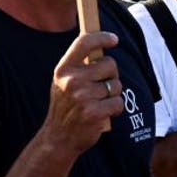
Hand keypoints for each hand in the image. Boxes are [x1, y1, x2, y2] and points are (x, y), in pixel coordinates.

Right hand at [44, 32, 124, 154]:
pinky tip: (104, 114)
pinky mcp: (94, 112)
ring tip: (99, 103)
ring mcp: (83, 97)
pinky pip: (118, 102)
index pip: (84, 43)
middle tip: (100, 87)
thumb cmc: (66, 107)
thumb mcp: (63, 82)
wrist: (58, 139)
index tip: (113, 40)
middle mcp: (72, 81)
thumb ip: (78, 65)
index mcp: (63, 69)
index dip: (101, 38)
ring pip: (116, 85)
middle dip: (111, 75)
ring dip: (113, 94)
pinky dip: (116, 109)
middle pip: (110, 64)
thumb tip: (102, 46)